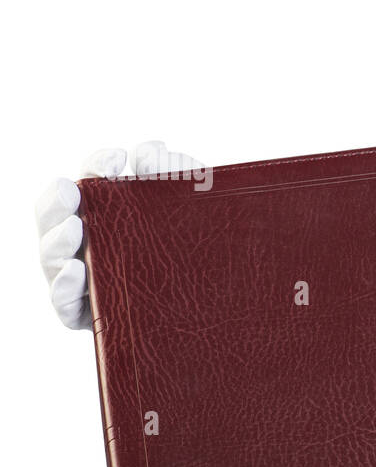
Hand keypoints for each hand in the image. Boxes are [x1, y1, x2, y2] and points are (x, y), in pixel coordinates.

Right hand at [35, 141, 206, 328]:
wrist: (229, 302)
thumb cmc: (205, 247)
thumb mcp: (198, 207)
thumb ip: (176, 175)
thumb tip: (148, 152)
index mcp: (114, 212)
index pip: (93, 182)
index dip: (96, 165)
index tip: (118, 159)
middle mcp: (94, 243)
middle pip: (58, 219)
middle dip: (58, 203)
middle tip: (73, 193)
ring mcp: (91, 278)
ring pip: (55, 260)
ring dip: (56, 241)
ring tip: (74, 229)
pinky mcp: (94, 315)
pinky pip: (67, 305)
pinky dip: (65, 287)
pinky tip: (76, 271)